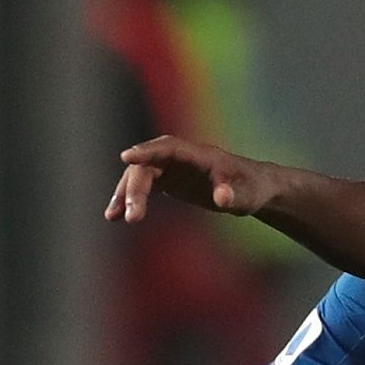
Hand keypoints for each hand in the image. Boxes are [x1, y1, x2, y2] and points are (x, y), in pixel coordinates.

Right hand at [106, 135, 274, 222]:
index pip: (169, 148)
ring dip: (125, 194)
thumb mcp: (247, 195)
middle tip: (131, 217)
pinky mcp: (168, 179)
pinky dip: (129, 199)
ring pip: (141, 175)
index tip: (126, 157)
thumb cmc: (251, 189)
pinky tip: (115, 216)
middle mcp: (181, 157)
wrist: (251, 189)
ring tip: (113, 216)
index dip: (148, 151)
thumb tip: (223, 198)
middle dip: (136, 188)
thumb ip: (234, 195)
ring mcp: (172, 167)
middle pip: (149, 166)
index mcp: (199, 155)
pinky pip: (142, 186)